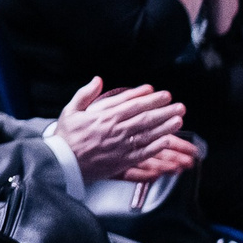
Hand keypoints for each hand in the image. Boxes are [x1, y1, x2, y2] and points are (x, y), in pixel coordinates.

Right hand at [52, 78, 188, 183]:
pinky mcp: (122, 161)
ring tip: (178, 121)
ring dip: (165, 127)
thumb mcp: (70, 110)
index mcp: (105, 116)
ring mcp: (121, 146)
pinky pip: (144, 153)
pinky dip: (156, 147)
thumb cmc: (66, 137)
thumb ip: (85, 93)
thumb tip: (98, 80)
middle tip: (179, 106)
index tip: (165, 94)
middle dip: (165, 111)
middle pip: (146, 118)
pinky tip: (167, 141)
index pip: (134, 105)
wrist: (62, 163)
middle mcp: (116, 130)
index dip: (152, 99)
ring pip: (148, 134)